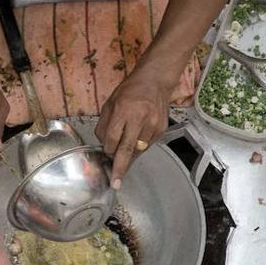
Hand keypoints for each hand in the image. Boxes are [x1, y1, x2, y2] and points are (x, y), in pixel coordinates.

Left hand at [95, 68, 172, 187]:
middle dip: (120, 168)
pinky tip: (135, 145)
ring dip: (129, 157)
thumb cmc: (130, 91)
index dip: (107, 149)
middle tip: (115, 183)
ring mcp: (153, 125)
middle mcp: (140, 119)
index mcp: (124, 110)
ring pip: (138, 150)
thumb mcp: (110, 104)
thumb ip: (104, 126)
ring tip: (122, 160)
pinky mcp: (161, 130)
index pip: (112, 138)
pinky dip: (138, 149)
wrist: (155, 81)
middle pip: (127, 149)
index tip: (105, 154)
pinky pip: (147, 146)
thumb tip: (103, 146)